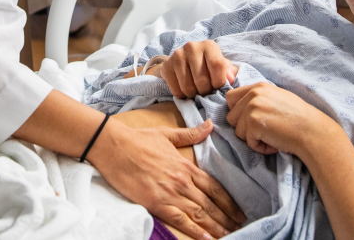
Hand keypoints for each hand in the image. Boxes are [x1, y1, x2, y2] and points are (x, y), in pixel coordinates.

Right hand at [88, 118, 245, 238]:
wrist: (114, 147)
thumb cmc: (138, 140)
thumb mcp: (168, 134)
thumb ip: (191, 134)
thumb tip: (210, 125)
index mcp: (186, 166)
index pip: (214, 187)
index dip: (229, 201)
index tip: (239, 211)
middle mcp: (182, 181)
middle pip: (210, 203)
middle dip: (226, 217)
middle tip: (239, 227)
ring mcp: (170, 193)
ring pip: (199, 214)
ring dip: (215, 226)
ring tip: (229, 234)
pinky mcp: (156, 203)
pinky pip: (180, 220)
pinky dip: (195, 230)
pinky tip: (207, 238)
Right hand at [160, 40, 238, 98]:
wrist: (184, 62)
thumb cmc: (207, 65)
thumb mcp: (222, 66)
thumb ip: (229, 72)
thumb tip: (230, 80)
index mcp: (209, 45)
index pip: (217, 65)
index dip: (219, 82)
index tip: (217, 87)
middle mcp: (192, 46)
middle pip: (202, 80)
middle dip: (206, 91)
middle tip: (206, 91)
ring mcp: (177, 55)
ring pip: (188, 87)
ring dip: (194, 95)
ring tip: (197, 91)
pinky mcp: (167, 66)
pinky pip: (177, 91)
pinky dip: (183, 96)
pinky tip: (186, 89)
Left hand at [225, 82, 341, 158]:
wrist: (311, 130)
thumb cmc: (298, 118)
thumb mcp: (277, 98)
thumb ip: (259, 99)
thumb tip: (240, 108)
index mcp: (258, 87)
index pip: (231, 98)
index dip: (238, 112)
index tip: (253, 120)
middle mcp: (253, 94)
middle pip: (231, 117)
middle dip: (245, 128)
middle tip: (266, 130)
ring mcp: (252, 108)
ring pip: (237, 131)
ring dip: (253, 138)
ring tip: (272, 136)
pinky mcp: (253, 123)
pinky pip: (247, 142)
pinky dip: (260, 147)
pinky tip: (274, 142)